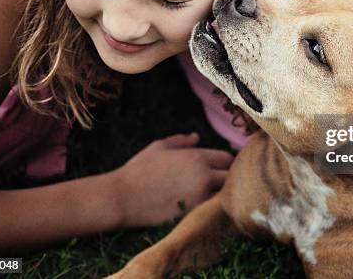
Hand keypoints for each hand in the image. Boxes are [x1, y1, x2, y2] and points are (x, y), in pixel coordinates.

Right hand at [109, 133, 232, 227]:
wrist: (122, 198)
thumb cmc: (139, 169)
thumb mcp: (159, 147)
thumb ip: (181, 141)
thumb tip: (196, 137)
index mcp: (197, 157)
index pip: (226, 158)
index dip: (223, 162)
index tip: (217, 166)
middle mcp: (203, 177)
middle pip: (231, 177)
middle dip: (226, 177)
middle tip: (216, 181)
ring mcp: (200, 198)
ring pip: (222, 195)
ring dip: (218, 194)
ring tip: (207, 194)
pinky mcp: (193, 215)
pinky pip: (209, 210)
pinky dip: (207, 207)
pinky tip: (197, 205)